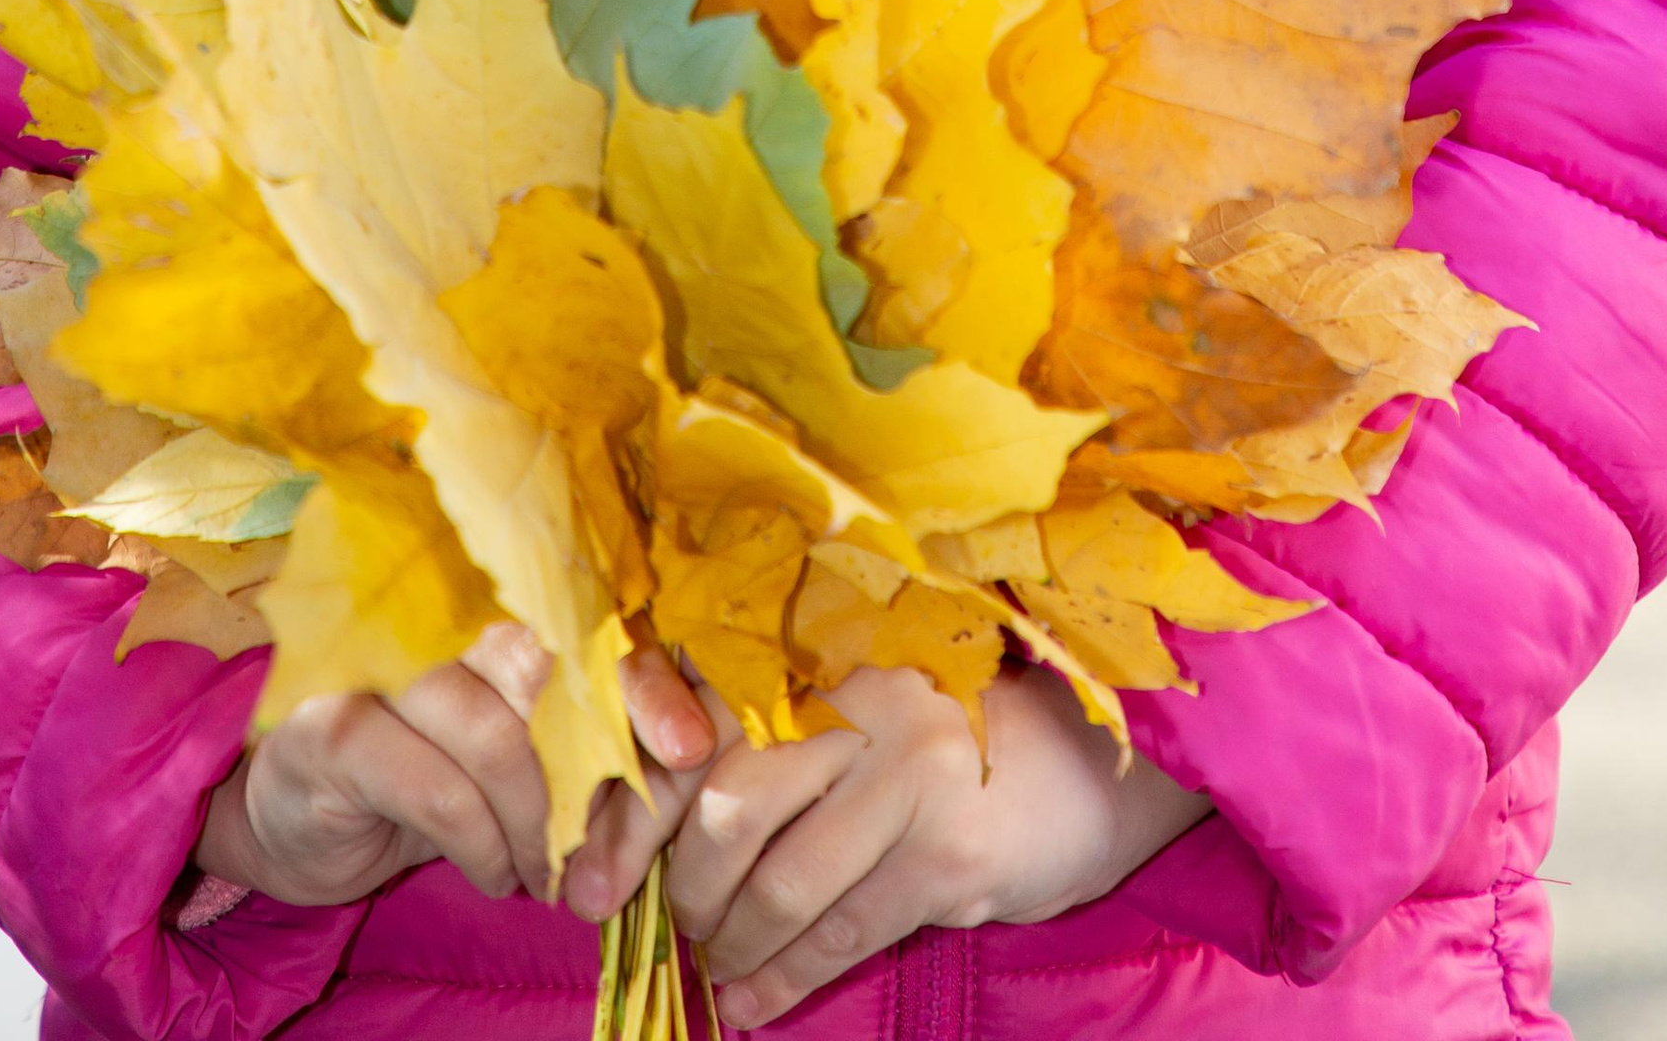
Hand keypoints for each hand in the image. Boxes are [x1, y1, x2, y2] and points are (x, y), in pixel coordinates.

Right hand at [194, 623, 712, 914]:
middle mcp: (438, 619)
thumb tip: (684, 775)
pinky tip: (492, 872)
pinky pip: (443, 791)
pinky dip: (482, 845)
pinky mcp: (336, 727)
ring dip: (536, 824)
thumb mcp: (521, 770)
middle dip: (598, 773)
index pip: (588, 625)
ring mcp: (380, 665)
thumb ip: (593, 761)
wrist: (296, 819)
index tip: (692, 746)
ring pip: (499, 736)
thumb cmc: (430, 784)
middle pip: (550, 671)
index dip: (647, 681)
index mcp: (494, 613)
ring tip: (544, 872)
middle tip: (613, 853)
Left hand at [667, 659, 1210, 1028]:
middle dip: (678, 884)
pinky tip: (752, 1005)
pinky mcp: (946, 852)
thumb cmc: (941, 748)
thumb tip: (644, 837)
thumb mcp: (851, 724)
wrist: (1080, 768)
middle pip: (725, 802)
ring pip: (779, 882)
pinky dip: (783, 980)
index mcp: (820, 660)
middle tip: (666, 926)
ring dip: (731, 945)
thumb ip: (765, 750)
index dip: (630, 807)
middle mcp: (857, 703)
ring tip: (717, 968)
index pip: (695, 726)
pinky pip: (840, 932)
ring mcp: (906, 775)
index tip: (586, 876)